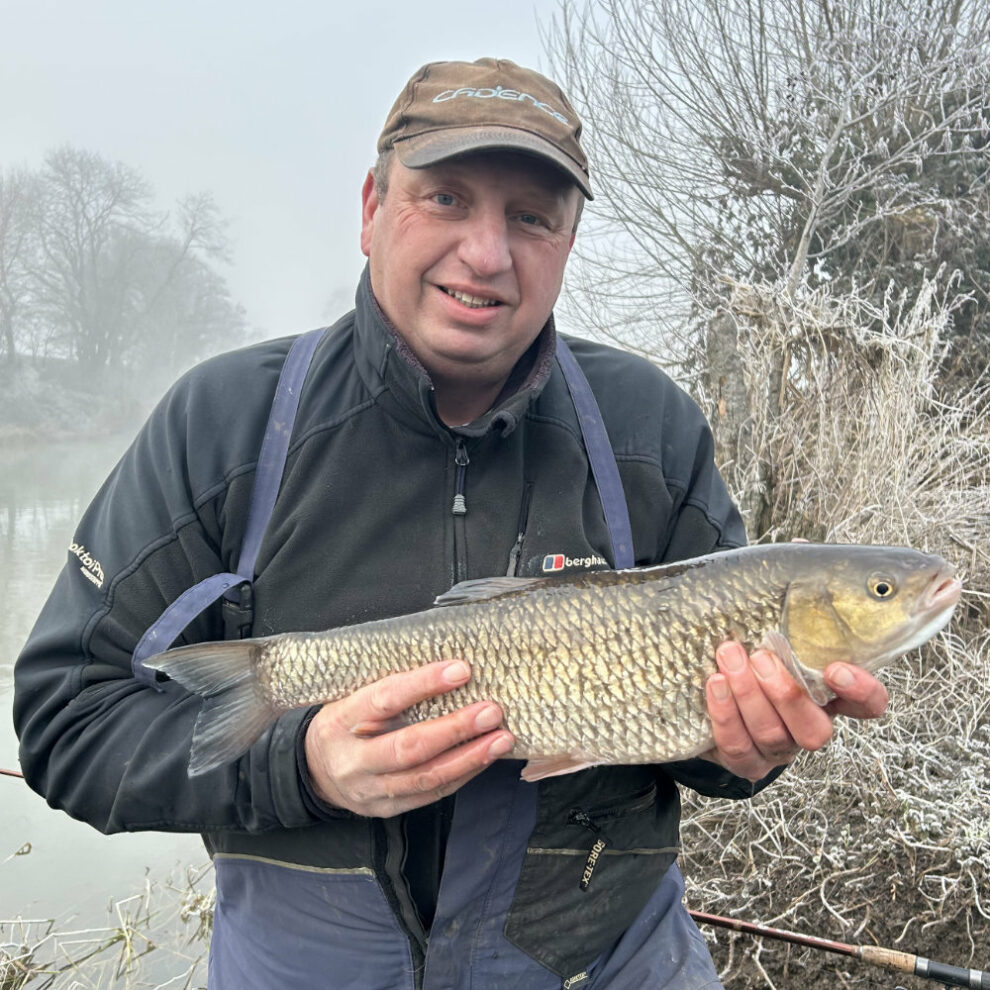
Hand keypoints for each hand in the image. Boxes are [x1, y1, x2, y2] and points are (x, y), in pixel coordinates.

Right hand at [303, 659, 513, 816]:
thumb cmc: (344, 722)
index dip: (423, 684)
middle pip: (408, 747)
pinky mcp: (386, 809)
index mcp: (342, 719)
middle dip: (455, 729)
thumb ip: (390, 687)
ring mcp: (370, 789)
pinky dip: (461, 775)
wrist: (314, 770)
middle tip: (491, 711)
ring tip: (501, 739)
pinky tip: (484, 758)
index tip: (461, 670)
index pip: (385, 699)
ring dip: (469, 758)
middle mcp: (354, 760)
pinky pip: (430, 795)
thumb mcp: (351, 695)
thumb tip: (448, 666)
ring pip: (424, 778)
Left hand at [702, 640, 888, 781]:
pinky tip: (715, 684)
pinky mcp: (745, 762)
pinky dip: (725, 713)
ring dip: (748, 695)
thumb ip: (787, 623)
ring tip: (729, 658)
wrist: (704, 700)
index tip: (836, 669)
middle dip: (786, 693)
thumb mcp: (772, 637)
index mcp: (827, 697)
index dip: (861, 692)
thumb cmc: (747, 656)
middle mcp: (807, 727)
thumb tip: (791, 582)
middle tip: (761, 657)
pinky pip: (738, 746)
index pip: (867, 704)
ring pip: (772, 734)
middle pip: (815, 730)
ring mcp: (777, 750)